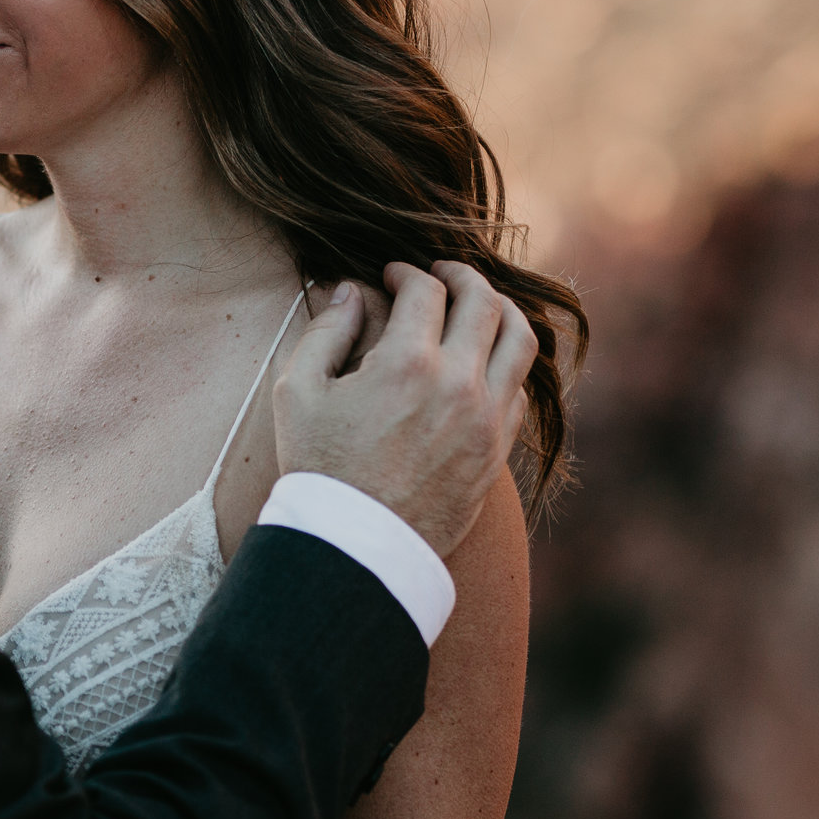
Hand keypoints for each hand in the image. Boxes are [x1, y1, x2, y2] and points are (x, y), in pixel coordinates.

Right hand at [274, 262, 536, 555]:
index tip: (391, 275)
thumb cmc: (319, 468)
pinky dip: (508, 360)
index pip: (426, 290)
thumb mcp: (298, 392)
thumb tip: (349, 292)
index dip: (406, 272)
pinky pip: (521, 387)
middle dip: (461, 275)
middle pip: (484, 300)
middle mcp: (458, 384)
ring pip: (520, 339)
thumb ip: (325, 332)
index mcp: (407, 364)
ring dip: (501, 310)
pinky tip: (485, 359)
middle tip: (441, 274)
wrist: (356, 545)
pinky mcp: (497, 449)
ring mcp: (486, 418)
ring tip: (478, 305)